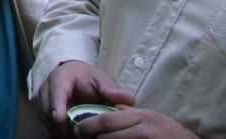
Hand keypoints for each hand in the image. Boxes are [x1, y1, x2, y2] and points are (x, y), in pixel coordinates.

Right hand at [39, 61, 134, 136]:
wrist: (76, 76)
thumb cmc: (89, 78)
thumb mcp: (101, 80)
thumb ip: (112, 89)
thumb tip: (128, 98)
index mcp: (61, 77)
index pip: (56, 91)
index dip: (56, 104)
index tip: (59, 118)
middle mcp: (47, 88)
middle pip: (48, 109)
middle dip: (60, 125)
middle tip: (79, 136)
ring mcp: (43, 101)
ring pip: (46, 120)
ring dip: (59, 132)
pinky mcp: (44, 112)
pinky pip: (46, 127)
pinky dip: (56, 135)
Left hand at [74, 107, 197, 137]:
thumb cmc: (167, 131)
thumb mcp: (149, 117)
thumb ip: (129, 113)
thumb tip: (109, 109)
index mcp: (140, 116)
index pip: (106, 120)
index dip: (88, 126)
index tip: (77, 130)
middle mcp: (143, 129)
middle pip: (107, 135)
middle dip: (91, 138)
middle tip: (81, 138)